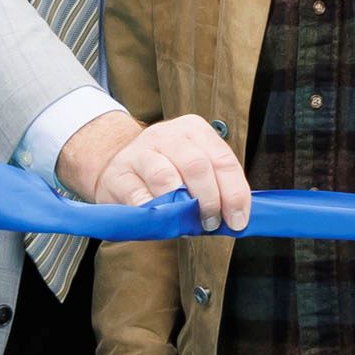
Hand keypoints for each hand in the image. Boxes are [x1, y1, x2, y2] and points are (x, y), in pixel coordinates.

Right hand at [57, 109, 250, 231]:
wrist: (116, 166)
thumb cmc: (164, 170)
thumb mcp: (193, 168)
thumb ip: (215, 187)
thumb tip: (236, 218)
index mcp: (194, 130)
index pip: (223, 160)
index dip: (234, 193)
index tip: (238, 220)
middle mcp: (168, 135)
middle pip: (197, 165)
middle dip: (210, 200)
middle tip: (210, 223)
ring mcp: (140, 151)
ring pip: (166, 176)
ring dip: (181, 206)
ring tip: (187, 224)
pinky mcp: (118, 173)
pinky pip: (137, 194)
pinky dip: (152, 210)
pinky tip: (161, 220)